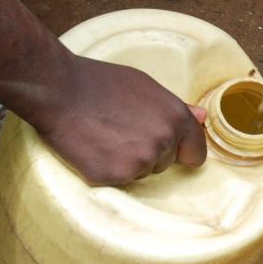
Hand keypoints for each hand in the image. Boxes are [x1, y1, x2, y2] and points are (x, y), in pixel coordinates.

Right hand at [30, 54, 207, 185]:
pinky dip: (105, 169)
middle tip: (120, 129)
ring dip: (127, 162)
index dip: (180, 152)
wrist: (60, 90)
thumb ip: (177, 107)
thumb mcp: (146, 87)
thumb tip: (202, 118)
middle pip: (165, 164)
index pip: (195, 154)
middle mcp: (163, 143)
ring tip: (105, 136)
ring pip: (141, 173)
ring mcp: (139, 163)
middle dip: (147, 152)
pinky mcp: (113, 177)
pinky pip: (117, 181)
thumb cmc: (102, 83)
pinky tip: (93, 147)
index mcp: (176, 119)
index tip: (166, 148)